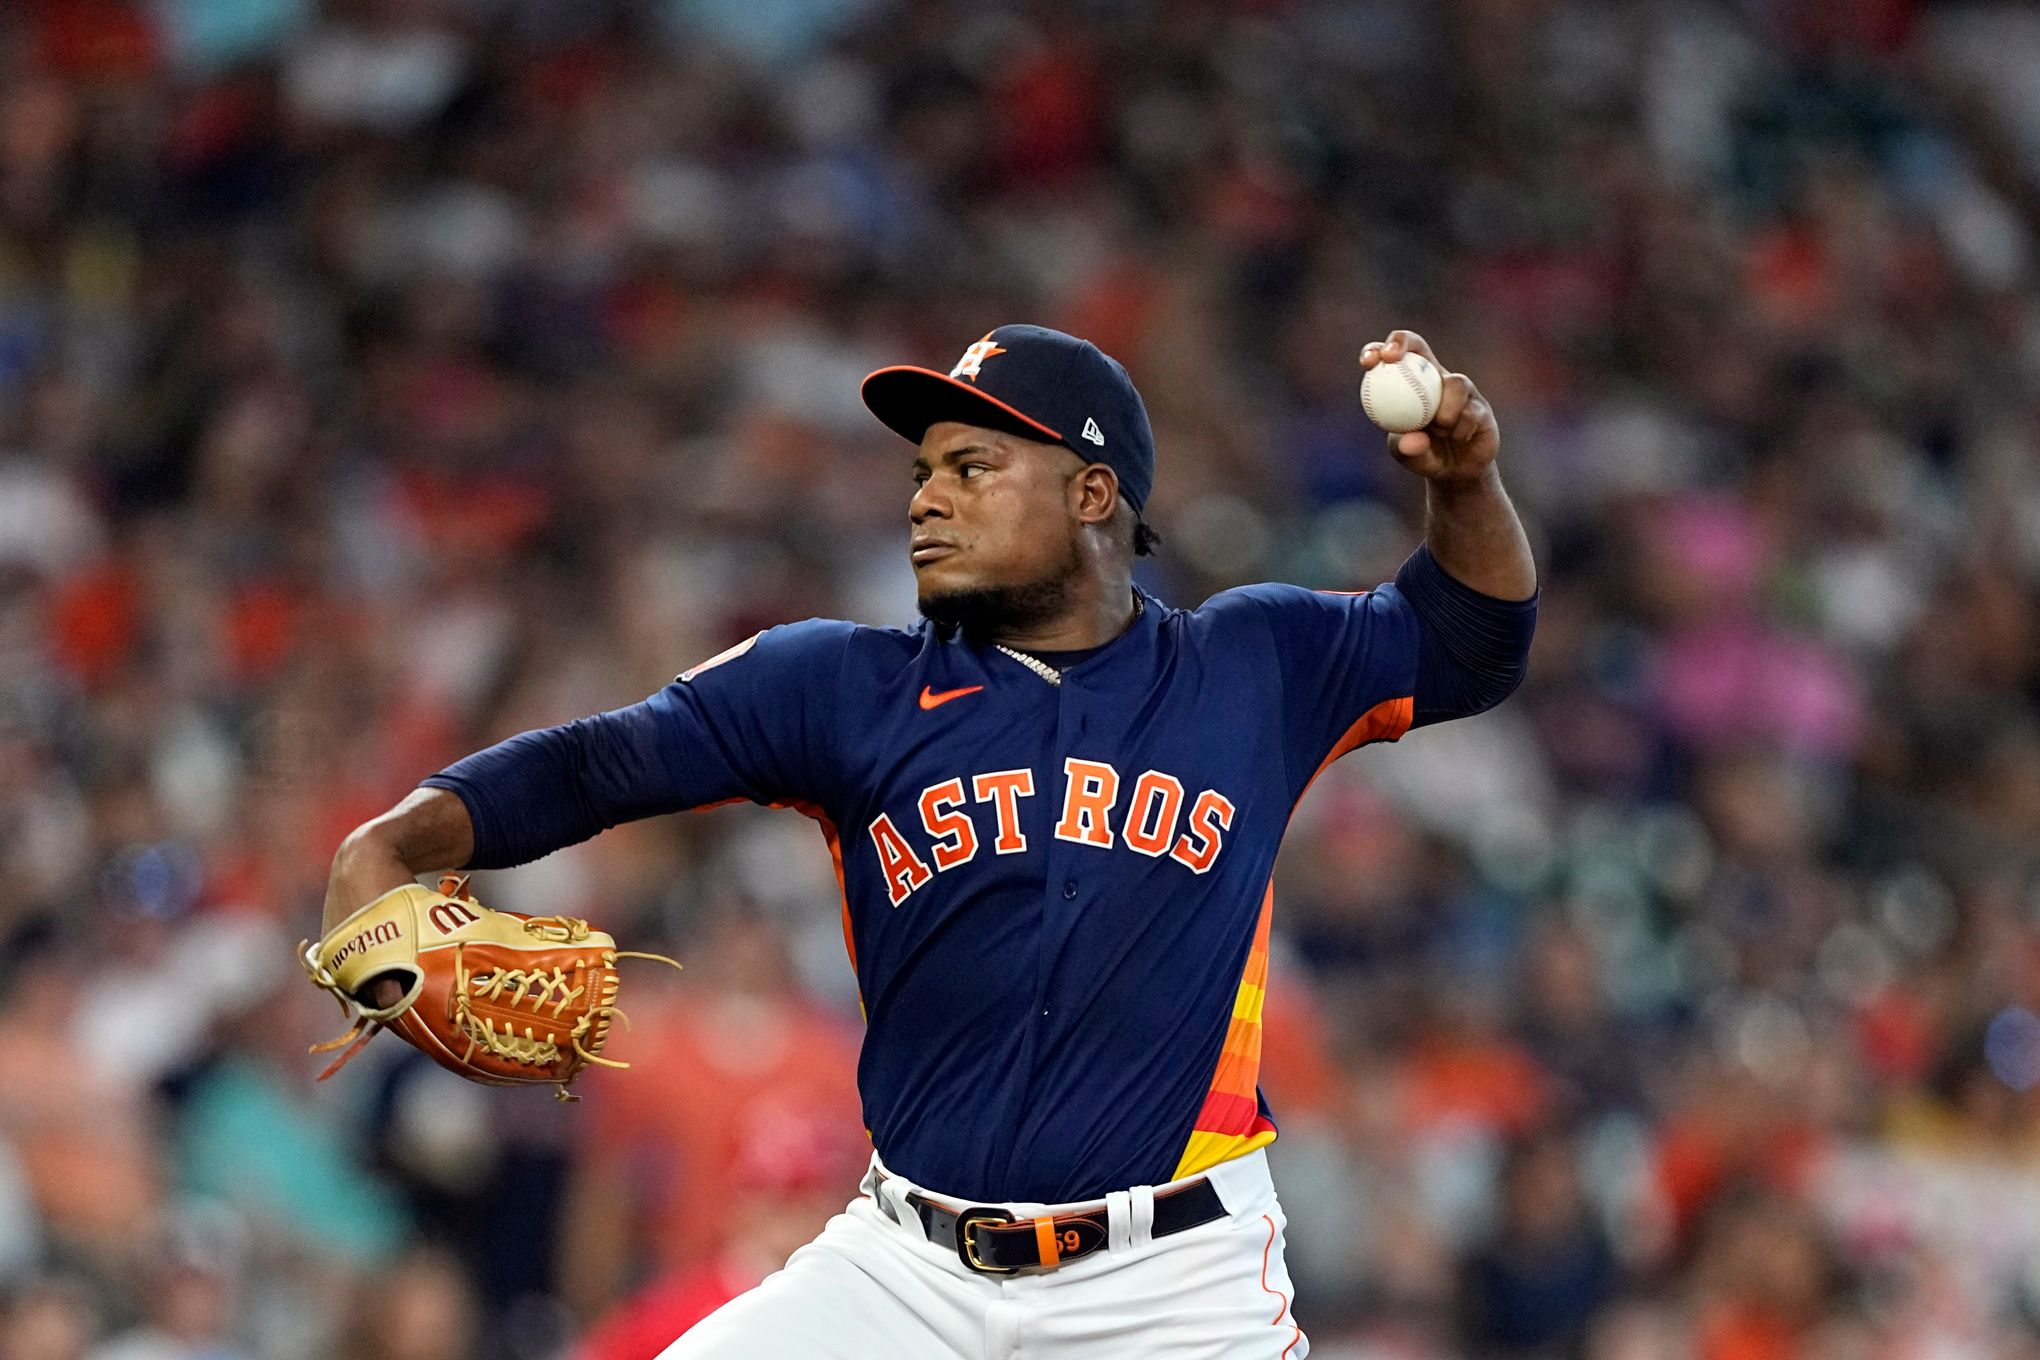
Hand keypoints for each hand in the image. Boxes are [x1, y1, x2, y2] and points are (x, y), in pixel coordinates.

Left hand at [1359, 331, 1498, 484]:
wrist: (1456, 473)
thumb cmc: (1423, 456)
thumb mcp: (1407, 455)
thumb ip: (1406, 447)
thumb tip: (1410, 440)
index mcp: (1410, 385)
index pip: (1391, 359)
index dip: (1377, 350)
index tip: (1368, 362)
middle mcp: (1434, 379)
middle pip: (1418, 346)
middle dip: (1402, 342)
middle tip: (1390, 357)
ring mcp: (1460, 389)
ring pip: (1455, 383)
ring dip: (1445, 411)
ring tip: (1441, 430)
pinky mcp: (1481, 406)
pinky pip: (1471, 412)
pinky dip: (1461, 429)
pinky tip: (1459, 438)